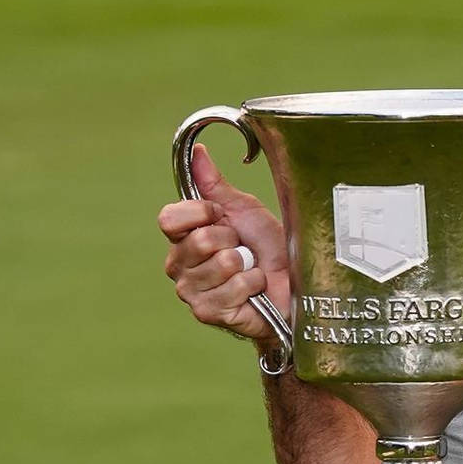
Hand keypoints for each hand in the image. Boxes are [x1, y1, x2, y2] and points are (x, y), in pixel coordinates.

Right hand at [158, 142, 291, 345]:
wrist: (293, 282)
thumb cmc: (267, 247)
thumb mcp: (243, 209)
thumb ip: (214, 184)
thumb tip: (198, 151)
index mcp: (182, 237)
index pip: (169, 218)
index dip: (200, 213)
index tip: (221, 216)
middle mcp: (180, 265)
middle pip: (199, 240)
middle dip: (232, 240)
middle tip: (243, 249)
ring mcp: (192, 291)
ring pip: (220, 264)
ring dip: (246, 265)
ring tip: (249, 269)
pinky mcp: (208, 312)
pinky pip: (233, 287)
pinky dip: (252, 284)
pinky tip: (254, 290)